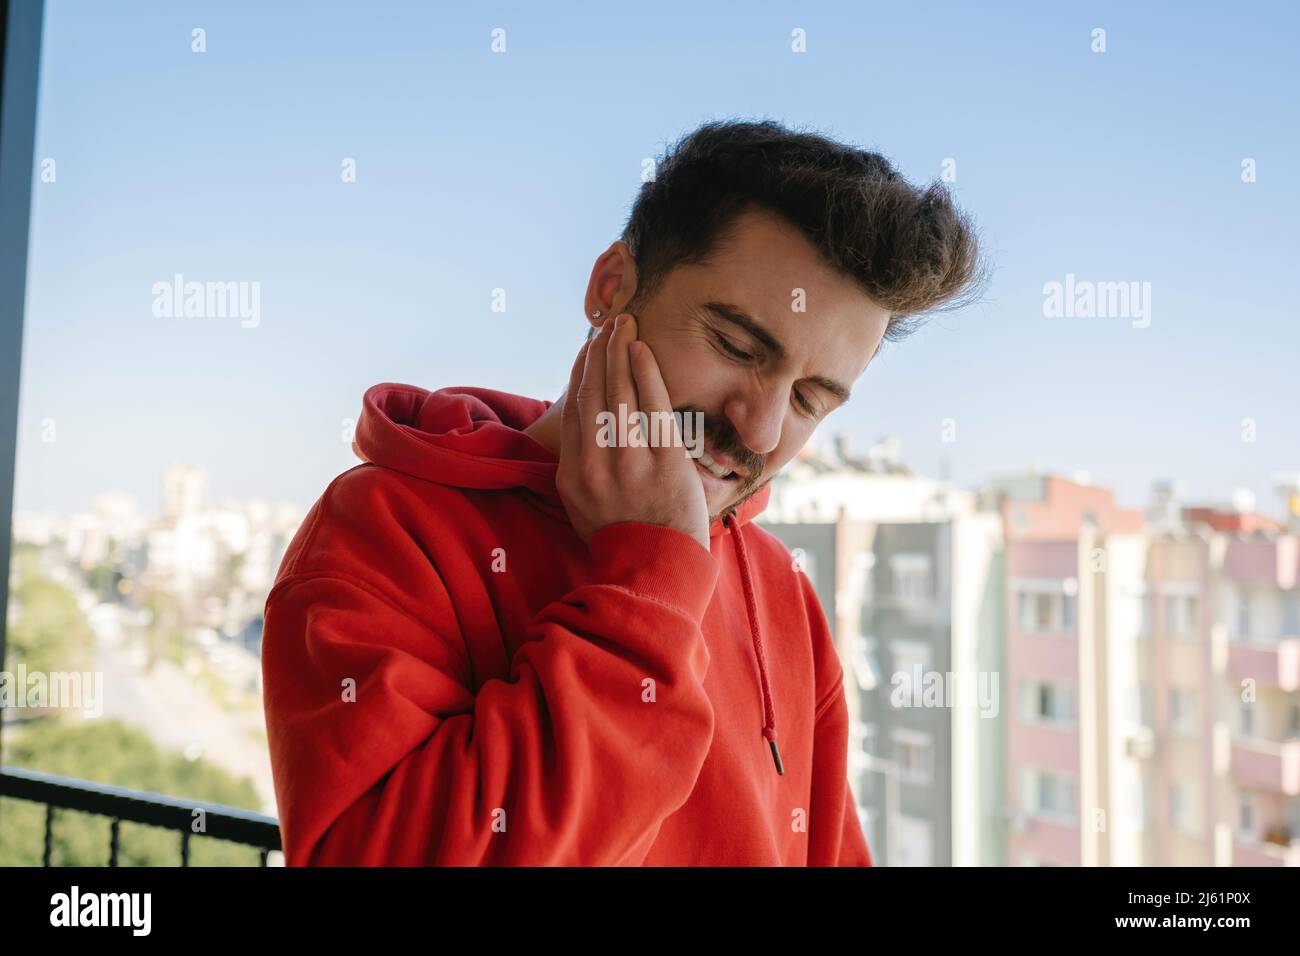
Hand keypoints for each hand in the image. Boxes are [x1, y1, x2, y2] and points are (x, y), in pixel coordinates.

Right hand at [557, 313, 710, 551]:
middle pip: (593, 393)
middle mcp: (595, 465)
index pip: (574, 409)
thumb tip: (581, 427)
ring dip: (620, 351)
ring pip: (620, 393)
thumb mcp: (581, 506)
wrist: (655, 570)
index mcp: (572, 474)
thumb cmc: (621, 537)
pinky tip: (642, 349)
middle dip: (600, 352)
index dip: (580, 372)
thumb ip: (577, 467)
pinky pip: (652, 406)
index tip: (588, 348)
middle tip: (607, 324)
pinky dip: (646, 373)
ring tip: (624, 324)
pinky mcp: (663, 462)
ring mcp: (630, 463)